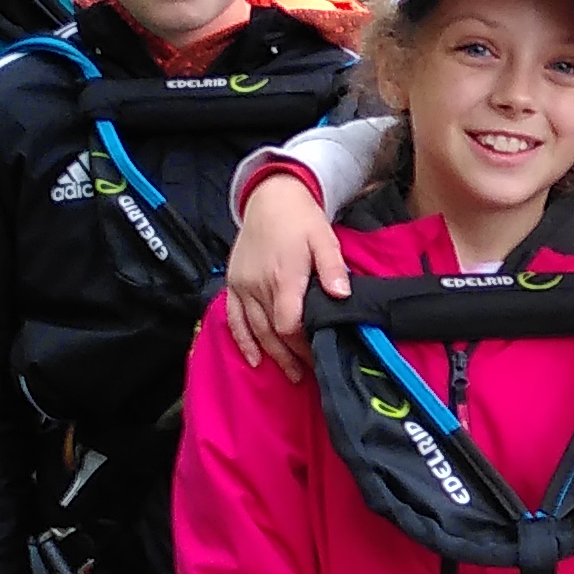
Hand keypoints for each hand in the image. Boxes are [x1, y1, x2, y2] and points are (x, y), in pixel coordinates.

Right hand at [221, 172, 350, 378]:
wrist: (270, 198)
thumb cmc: (301, 219)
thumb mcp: (324, 237)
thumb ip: (332, 267)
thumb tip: (340, 294)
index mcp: (283, 277)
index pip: (289, 324)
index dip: (303, 345)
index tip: (320, 356)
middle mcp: (258, 286)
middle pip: (272, 333)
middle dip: (291, 356)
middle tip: (309, 375)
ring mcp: (242, 286)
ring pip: (254, 330)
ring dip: (271, 354)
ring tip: (291, 374)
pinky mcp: (233, 284)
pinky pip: (233, 319)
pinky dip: (242, 341)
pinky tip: (254, 359)